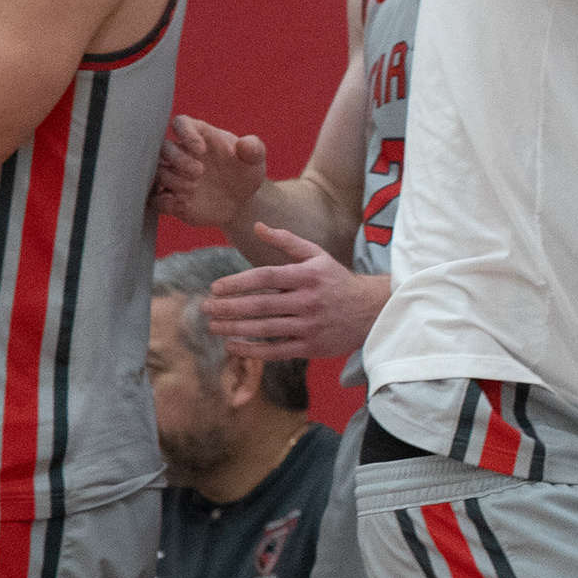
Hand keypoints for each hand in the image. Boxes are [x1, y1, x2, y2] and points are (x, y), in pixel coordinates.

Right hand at [159, 114, 271, 231]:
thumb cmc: (244, 171)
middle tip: (199, 172)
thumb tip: (244, 144)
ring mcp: (172, 176)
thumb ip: (254, 148)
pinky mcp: (169, 198)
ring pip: (157, 172)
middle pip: (163, 148)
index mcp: (199, 136)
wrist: (241, 201)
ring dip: (173, 180)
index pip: (181, 123)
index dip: (185, 133)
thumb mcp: (255, 159)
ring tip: (194, 188)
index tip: (201, 149)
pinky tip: (184, 204)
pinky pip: (155, 199)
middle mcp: (181, 153)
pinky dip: (165, 202)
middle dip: (177, 159)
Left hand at [202, 226, 386, 360]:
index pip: (266, 277)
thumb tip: (257, 226)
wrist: (371, 310)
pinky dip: (252, 350)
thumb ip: (287, 241)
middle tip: (205, 308)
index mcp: (308, 275)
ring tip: (213, 326)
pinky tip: (233, 345)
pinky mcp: (311, 347)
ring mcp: (310, 326)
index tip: (216, 288)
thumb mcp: (317, 255)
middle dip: (229, 307)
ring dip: (235, 328)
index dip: (238, 282)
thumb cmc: (336, 280)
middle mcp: (309, 301)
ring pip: (265, 328)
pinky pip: (276, 351)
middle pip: (261, 305)